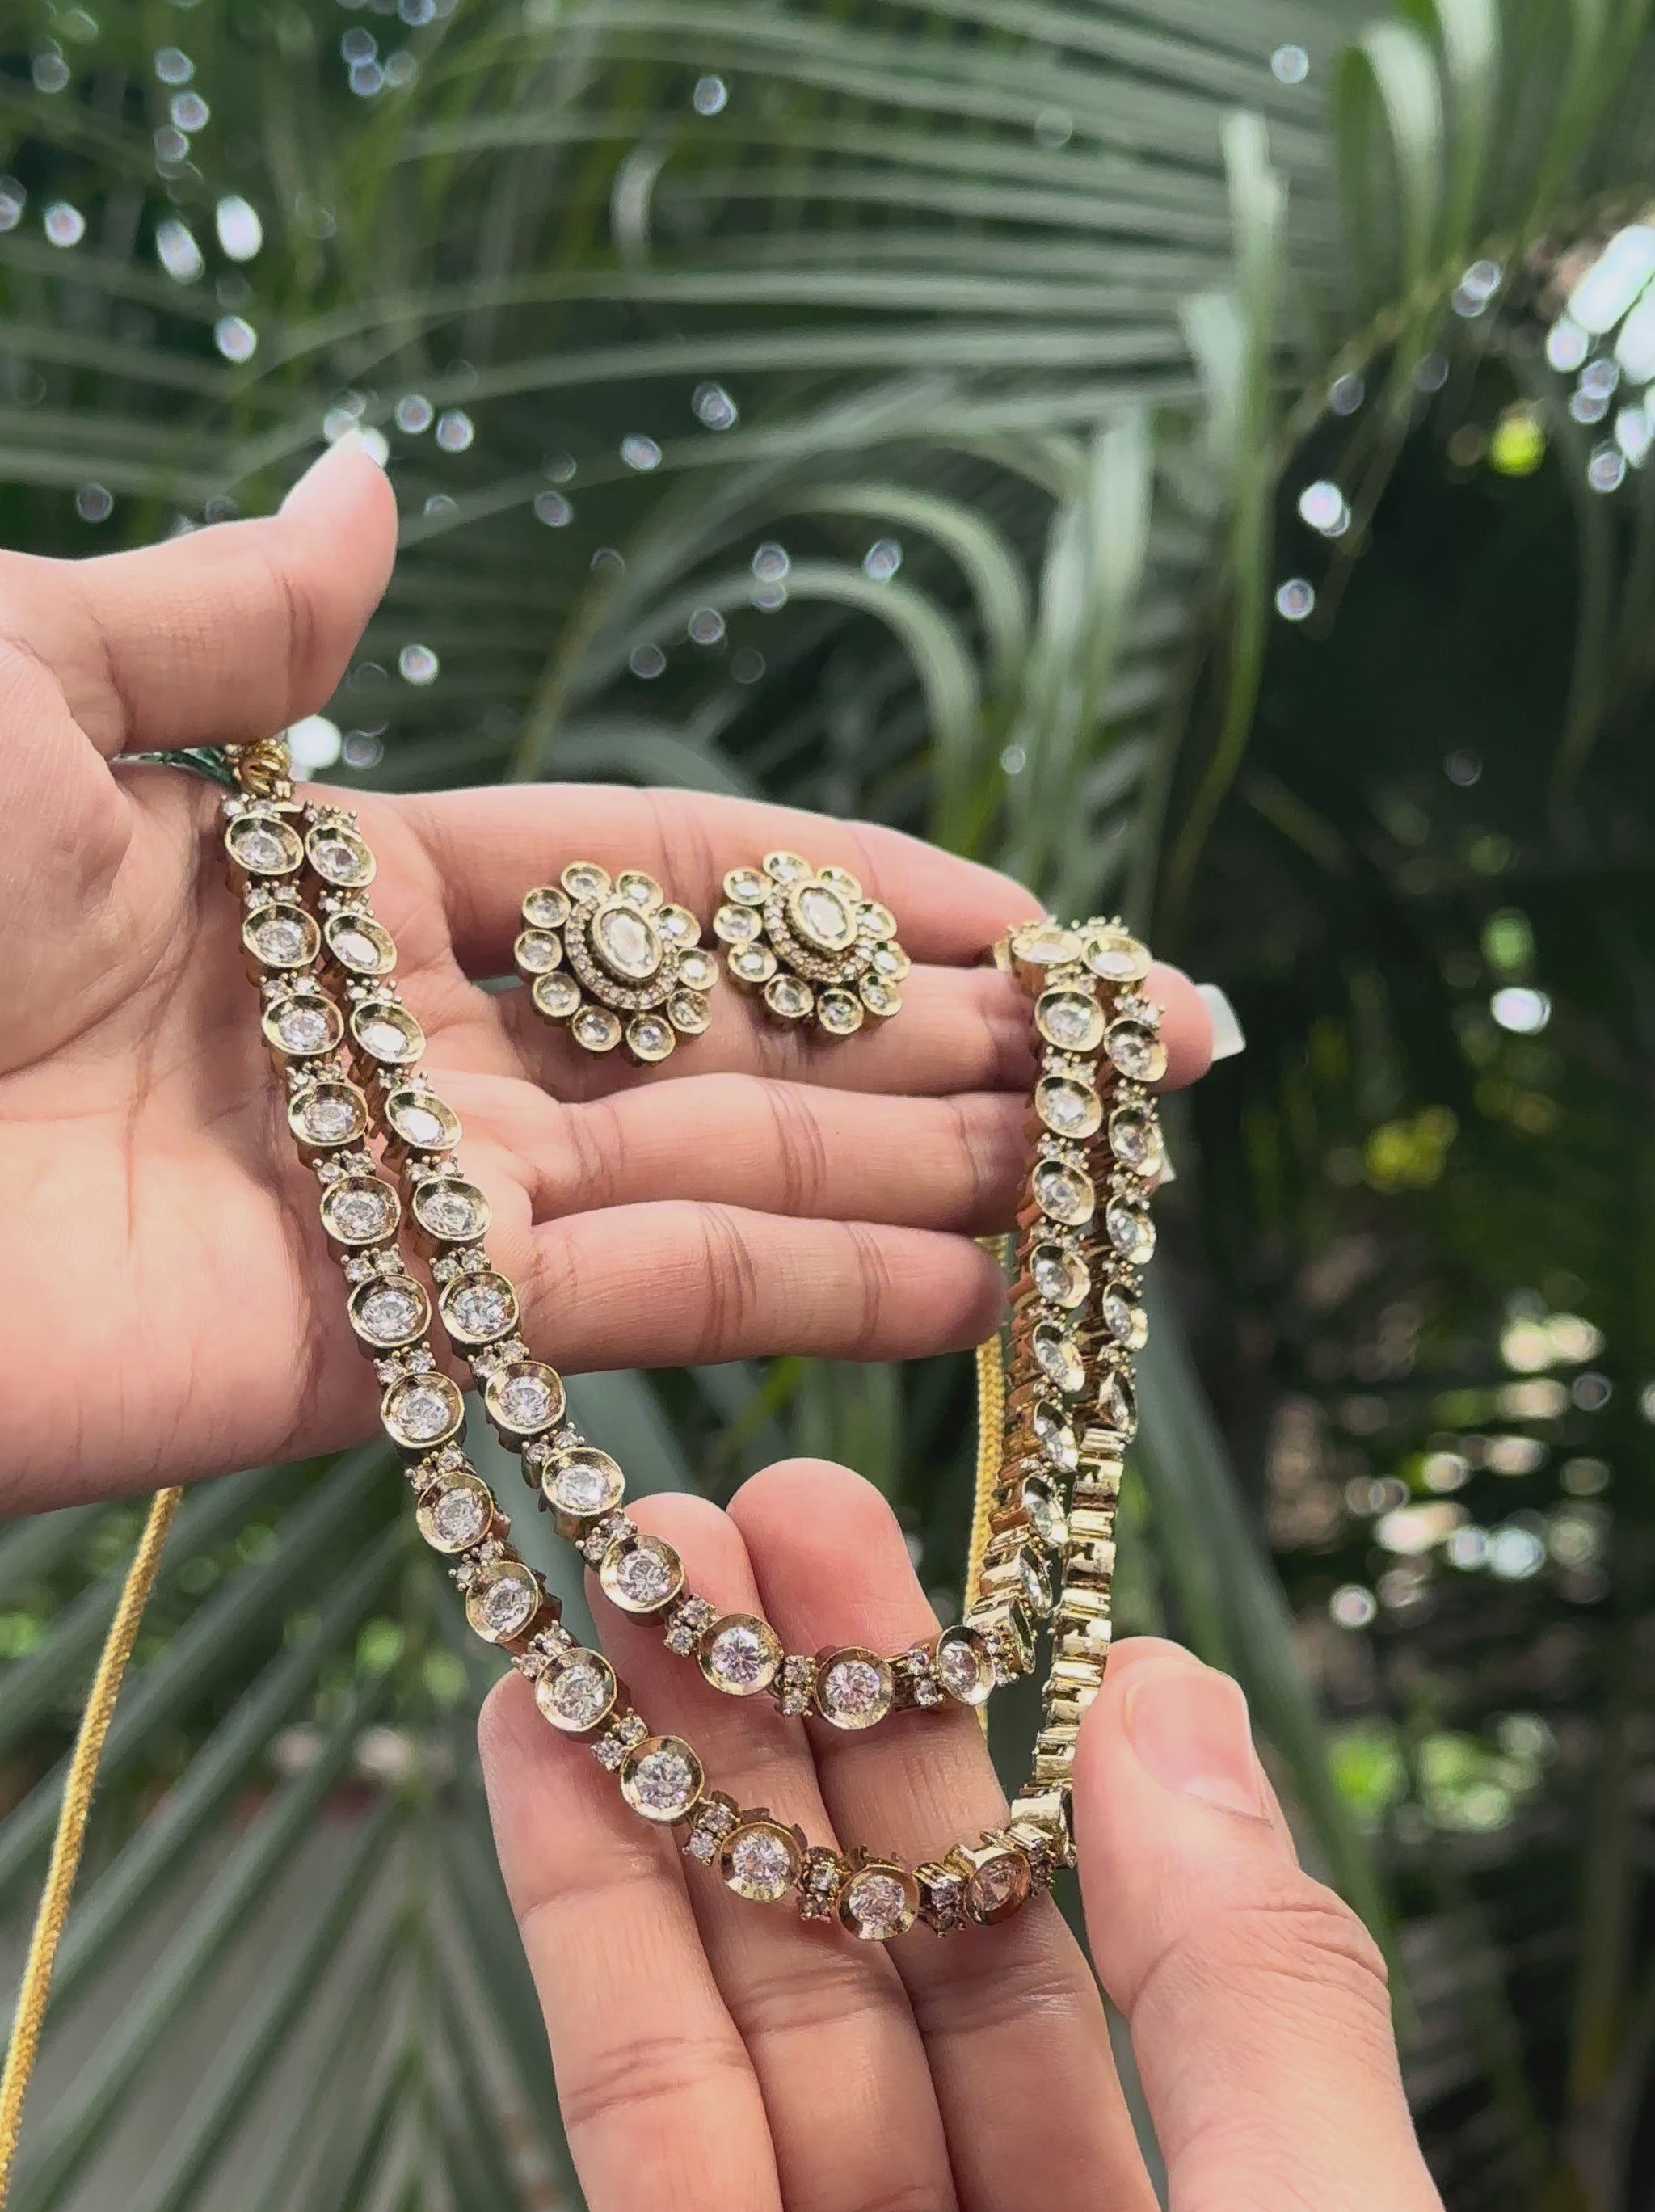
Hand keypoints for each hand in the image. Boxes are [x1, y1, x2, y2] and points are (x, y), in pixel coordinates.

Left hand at [0, 438, 1210, 1515]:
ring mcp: (392, 1216)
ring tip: (1110, 1193)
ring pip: (717, 1190)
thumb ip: (239, 618)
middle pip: (729, 1047)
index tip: (1037, 923)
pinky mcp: (364, 1361)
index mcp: (327, 876)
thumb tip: (378, 481)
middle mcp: (396, 1055)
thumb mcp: (25, 670)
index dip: (855, 900)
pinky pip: (625, 1325)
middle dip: (944, 1052)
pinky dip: (800, 1309)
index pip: (662, 888)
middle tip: (1152, 1061)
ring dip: (919, 1187)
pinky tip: (965, 1295)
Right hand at [481, 1463, 1550, 2211]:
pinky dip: (601, 1927)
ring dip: (716, 1790)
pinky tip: (556, 1743)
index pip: (1180, 1985)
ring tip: (642, 1571)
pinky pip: (651, 2129)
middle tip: (780, 1515)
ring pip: (791, 2021)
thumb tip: (1191, 1718)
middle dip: (873, 1741)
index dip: (1089, 1774)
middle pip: (967, 1968)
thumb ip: (1258, 2000)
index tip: (1013, 1582)